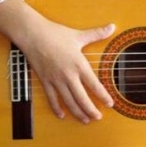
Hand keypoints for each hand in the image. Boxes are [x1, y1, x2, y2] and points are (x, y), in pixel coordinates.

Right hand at [0, 0, 114, 122]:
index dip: (103, 96)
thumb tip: (112, 26)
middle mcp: (68, 75)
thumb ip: (97, 33)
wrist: (33, 35)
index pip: (94, 85)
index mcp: (79, 64)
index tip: (111, 104)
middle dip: (91, 110)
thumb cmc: (56, 33)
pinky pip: (52, 98)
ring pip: (68, 101)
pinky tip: (62, 115)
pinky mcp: (45, 81)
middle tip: (98, 118)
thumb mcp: (79, 35)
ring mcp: (56, 80)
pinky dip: (57, 108)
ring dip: (77, 112)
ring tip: (85, 120)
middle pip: (82, 98)